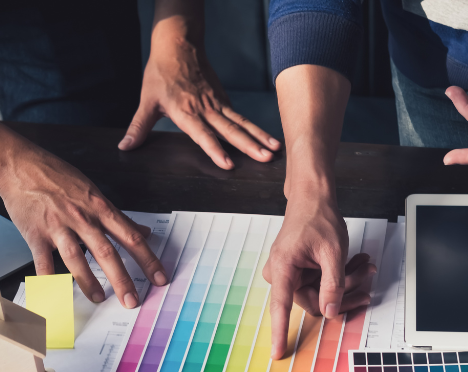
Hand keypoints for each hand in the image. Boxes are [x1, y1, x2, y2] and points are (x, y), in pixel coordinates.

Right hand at [0, 127, 166, 308]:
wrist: (20, 164)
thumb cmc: (58, 177)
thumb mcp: (95, 192)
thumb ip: (120, 217)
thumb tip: (144, 232)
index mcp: (100, 209)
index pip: (131, 238)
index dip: (148, 260)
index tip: (159, 278)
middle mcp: (82, 218)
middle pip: (106, 252)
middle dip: (121, 279)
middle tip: (132, 301)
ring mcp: (58, 227)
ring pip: (76, 258)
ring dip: (88, 282)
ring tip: (99, 298)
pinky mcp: (35, 234)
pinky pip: (43, 262)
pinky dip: (49, 280)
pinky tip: (56, 295)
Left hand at [118, 15, 280, 168]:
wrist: (177, 44)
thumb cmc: (160, 73)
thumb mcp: (146, 101)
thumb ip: (138, 127)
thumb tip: (125, 146)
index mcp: (186, 112)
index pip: (203, 135)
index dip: (215, 150)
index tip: (228, 164)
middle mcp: (205, 109)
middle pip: (230, 130)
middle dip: (249, 146)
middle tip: (265, 158)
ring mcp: (217, 104)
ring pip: (241, 123)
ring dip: (258, 137)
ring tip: (274, 150)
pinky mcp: (223, 100)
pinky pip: (241, 116)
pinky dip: (255, 128)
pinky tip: (267, 140)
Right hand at [263, 192, 374, 359]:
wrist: (311, 198)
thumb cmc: (317, 217)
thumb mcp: (332, 252)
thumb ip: (332, 285)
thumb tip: (330, 312)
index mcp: (283, 268)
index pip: (281, 307)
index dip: (280, 332)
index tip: (277, 353)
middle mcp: (282, 274)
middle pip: (315, 300)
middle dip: (344, 290)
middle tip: (366, 273)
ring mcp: (289, 275)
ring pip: (321, 294)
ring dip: (346, 282)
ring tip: (364, 264)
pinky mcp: (298, 273)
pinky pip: (320, 285)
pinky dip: (339, 277)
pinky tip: (355, 264)